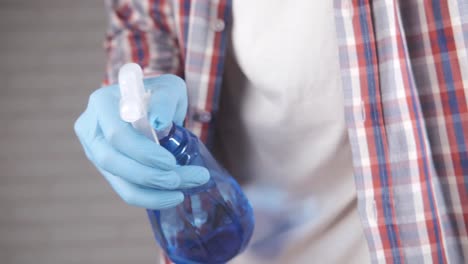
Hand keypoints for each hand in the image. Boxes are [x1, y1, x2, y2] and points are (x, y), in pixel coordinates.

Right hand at [74, 75, 209, 209]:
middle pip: (112, 161)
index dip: (142, 152)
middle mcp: (91, 128)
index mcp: (101, 103)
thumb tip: (158, 122)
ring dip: (152, 192)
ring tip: (180, 193)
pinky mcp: (108, 170)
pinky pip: (125, 189)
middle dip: (148, 176)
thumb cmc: (160, 95)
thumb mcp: (168, 88)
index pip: (116, 134)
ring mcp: (95, 151)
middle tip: (180, 180)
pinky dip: (149, 197)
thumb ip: (165, 100)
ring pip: (119, 180)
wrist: (153, 106)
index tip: (170, 162)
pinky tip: (171, 197)